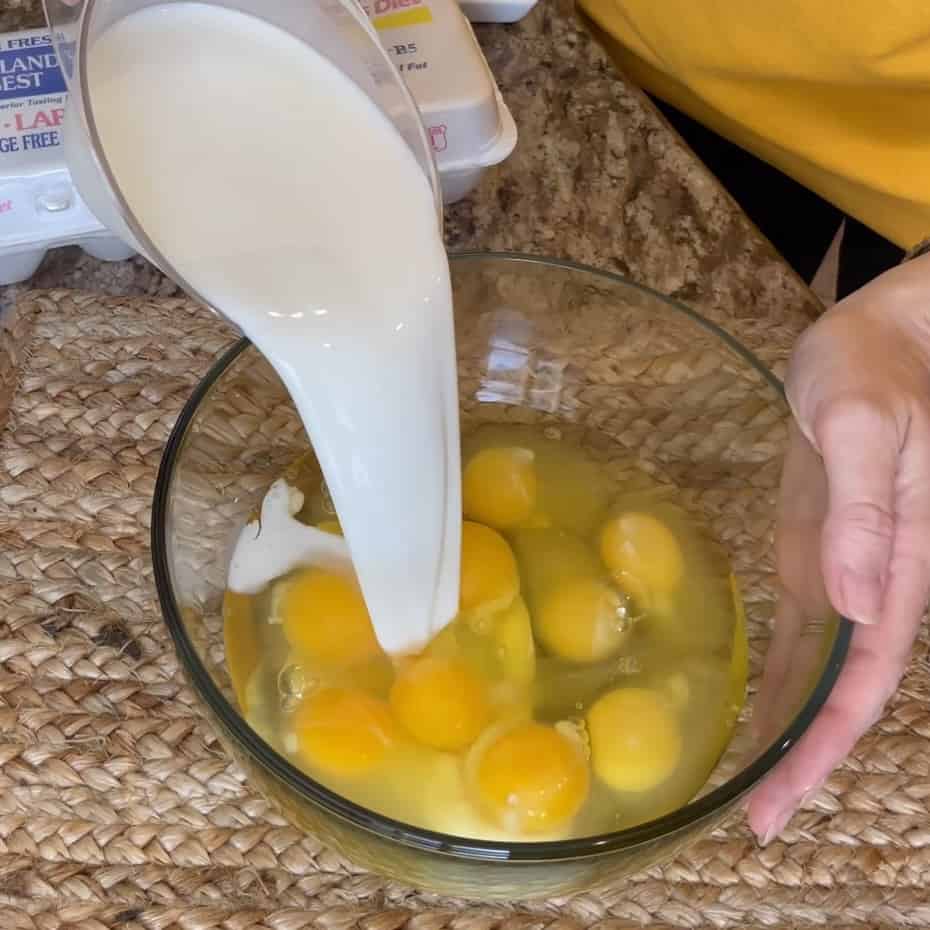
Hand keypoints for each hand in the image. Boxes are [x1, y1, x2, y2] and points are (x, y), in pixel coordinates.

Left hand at [747, 253, 929, 843]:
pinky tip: (753, 703)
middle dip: (804, 757)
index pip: (864, 678)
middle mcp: (875, 582)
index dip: (825, 744)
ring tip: (747, 784)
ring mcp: (842, 567)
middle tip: (754, 822)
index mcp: (900, 564)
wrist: (875, 338)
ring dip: (788, 724)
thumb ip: (862, 510)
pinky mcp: (815, 546)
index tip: (781, 802)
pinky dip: (778, 669)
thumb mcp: (866, 426)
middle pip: (842, 691)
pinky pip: (800, 624)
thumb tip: (854, 601)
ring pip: (820, 667)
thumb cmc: (874, 370)